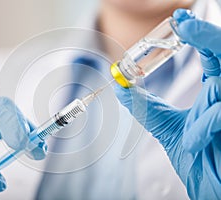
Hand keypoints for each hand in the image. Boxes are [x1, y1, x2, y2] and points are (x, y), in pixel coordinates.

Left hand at [114, 9, 220, 198]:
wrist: (214, 189)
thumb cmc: (199, 158)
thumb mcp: (166, 127)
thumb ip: (145, 106)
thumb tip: (119, 86)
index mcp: (217, 91)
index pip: (214, 54)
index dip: (199, 34)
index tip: (178, 21)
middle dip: (210, 36)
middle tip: (184, 24)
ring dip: (206, 103)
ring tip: (189, 121)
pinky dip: (207, 127)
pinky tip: (193, 141)